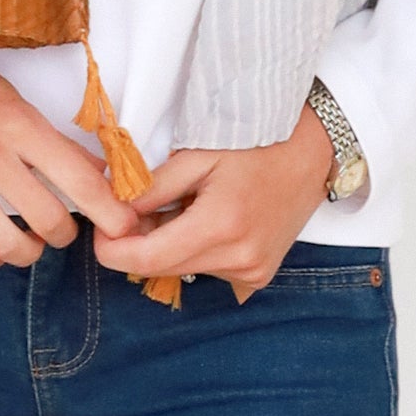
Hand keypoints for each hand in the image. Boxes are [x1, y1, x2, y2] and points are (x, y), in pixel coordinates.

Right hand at [0, 0, 140, 277]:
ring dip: (28, 253)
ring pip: (7, 244)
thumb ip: (46, 138)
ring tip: (29, 243)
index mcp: (17, 121)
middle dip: (66, 234)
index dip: (110, 211)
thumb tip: (95, 174)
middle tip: (63, 229)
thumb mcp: (9, 97)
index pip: (80, 178)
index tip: (124, 225)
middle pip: (49, 219)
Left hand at [91, 101, 335, 298]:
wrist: (314, 149)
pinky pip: (210, 270)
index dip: (113, 249)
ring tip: (185, 202)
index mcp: (220, 227)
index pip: (146, 259)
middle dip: (140, 241)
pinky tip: (208, 218)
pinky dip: (197, 249)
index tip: (100, 229)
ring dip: (170, 243)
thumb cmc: (256, 140)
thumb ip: (153, 186)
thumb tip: (113, 211)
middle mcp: (238, 260)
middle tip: (138, 204)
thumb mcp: (198, 153)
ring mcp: (251, 273)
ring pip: (185, 268)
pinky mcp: (259, 275)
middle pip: (163, 266)